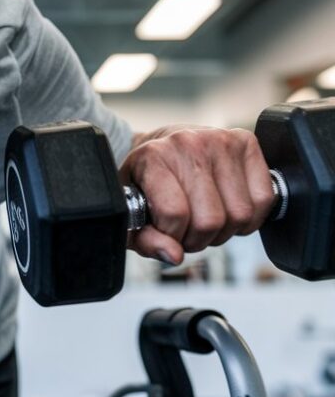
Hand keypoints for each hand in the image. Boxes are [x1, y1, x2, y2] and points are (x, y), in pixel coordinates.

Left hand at [120, 126, 276, 264]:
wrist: (161, 148)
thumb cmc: (146, 183)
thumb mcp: (132, 212)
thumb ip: (146, 240)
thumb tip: (174, 256)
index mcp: (153, 157)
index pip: (175, 214)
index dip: (172, 237)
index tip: (166, 232)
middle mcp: (187, 144)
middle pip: (210, 220)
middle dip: (198, 238)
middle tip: (186, 229)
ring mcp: (220, 140)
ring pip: (240, 215)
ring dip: (224, 231)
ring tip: (204, 218)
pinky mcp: (246, 142)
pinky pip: (264, 200)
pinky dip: (249, 218)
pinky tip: (228, 210)